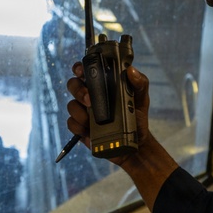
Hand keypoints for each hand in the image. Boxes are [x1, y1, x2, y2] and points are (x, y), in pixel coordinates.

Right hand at [66, 61, 177, 209]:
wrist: (136, 144)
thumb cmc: (137, 116)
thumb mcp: (142, 98)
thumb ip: (140, 83)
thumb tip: (131, 71)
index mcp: (102, 84)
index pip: (85, 70)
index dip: (80, 68)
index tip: (82, 72)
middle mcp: (90, 95)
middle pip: (73, 85)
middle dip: (78, 90)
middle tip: (89, 100)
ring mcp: (84, 111)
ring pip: (71, 105)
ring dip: (78, 111)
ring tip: (91, 119)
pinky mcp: (81, 127)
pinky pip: (71, 124)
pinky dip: (77, 126)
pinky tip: (88, 131)